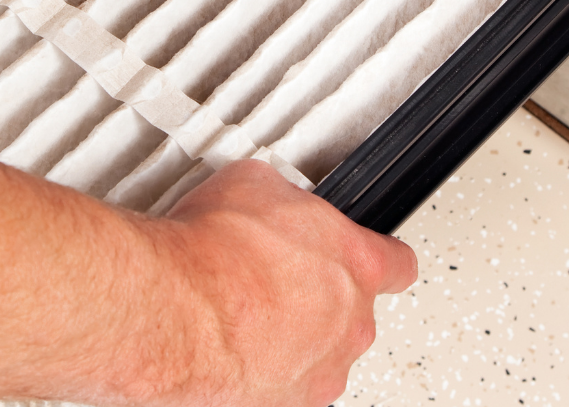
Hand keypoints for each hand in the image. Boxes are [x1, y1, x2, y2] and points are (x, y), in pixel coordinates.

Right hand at [144, 160, 418, 406]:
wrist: (172, 310)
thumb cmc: (211, 253)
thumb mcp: (255, 183)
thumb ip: (286, 199)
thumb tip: (273, 197)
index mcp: (357, 264)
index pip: (396, 263)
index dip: (376, 256)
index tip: (363, 255)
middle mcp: (348, 323)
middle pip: (353, 312)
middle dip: (319, 296)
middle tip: (274, 277)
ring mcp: (319, 371)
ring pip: (319, 354)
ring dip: (291, 336)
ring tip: (244, 312)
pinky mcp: (282, 405)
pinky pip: (284, 386)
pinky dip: (261, 368)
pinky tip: (229, 343)